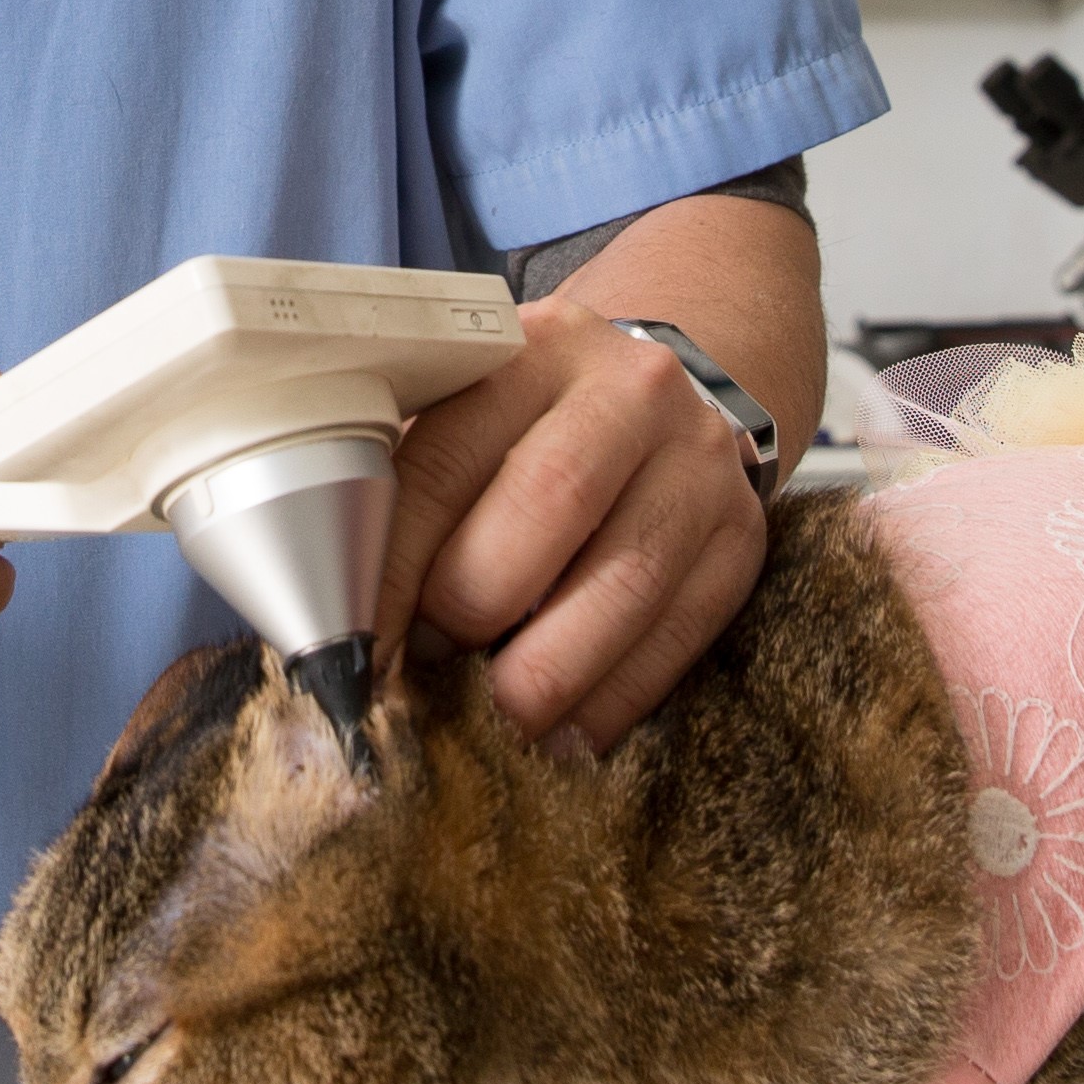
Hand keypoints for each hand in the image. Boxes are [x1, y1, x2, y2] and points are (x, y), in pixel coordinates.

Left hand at [371, 297, 768, 753]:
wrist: (661, 403)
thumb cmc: (530, 431)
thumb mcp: (468, 420)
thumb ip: (408, 492)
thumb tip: (341, 618)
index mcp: (533, 350)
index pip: (445, 462)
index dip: (392, 569)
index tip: (356, 646)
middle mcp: (630, 391)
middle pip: (548, 505)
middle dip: (474, 605)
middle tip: (430, 664)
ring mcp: (699, 462)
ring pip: (624, 582)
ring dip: (548, 671)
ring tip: (498, 718)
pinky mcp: (742, 536)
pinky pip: (680, 633)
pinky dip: (615, 698)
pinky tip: (567, 732)